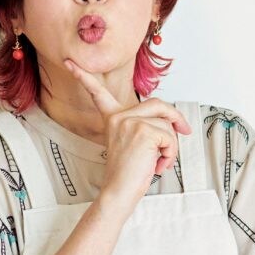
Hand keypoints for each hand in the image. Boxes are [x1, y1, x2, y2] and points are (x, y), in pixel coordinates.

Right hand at [63, 58, 191, 209]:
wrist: (120, 192)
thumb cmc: (128, 174)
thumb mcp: (135, 144)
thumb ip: (145, 126)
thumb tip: (172, 121)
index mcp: (112, 118)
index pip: (97, 93)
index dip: (83, 76)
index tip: (69, 62)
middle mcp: (118, 117)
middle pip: (158, 103)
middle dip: (175, 117)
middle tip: (184, 130)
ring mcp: (130, 122)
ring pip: (167, 125)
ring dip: (171, 146)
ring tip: (159, 162)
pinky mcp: (143, 131)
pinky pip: (170, 136)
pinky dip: (171, 153)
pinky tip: (158, 165)